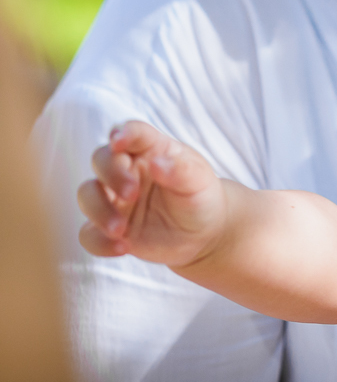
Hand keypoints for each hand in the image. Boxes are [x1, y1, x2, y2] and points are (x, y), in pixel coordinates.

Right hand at [77, 121, 227, 266]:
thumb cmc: (201, 197)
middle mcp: (127, 170)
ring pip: (87, 194)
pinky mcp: (108, 228)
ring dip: (99, 210)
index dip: (123, 133)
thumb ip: (181, 170)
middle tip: (131, 193)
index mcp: (151, 150)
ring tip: (120, 229)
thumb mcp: (200, 181)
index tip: (118, 140)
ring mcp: (114, 199)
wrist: (204, 233)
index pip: (133, 133)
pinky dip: (98, 242)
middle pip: (102, 159)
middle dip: (110, 174)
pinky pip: (89, 234)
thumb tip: (157, 163)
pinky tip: (121, 249)